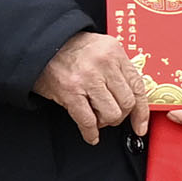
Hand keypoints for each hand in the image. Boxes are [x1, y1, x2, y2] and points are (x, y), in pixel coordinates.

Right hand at [35, 33, 157, 143]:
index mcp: (114, 52)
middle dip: (121, 116)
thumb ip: (117, 67)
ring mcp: (87, 79)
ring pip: (111, 114)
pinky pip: (87, 121)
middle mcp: (104, 64)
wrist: (40, 46)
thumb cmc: (69, 48)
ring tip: (97, 118)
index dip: (141, 111)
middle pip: (126, 103)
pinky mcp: (70, 92)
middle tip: (111, 116)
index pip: (137, 86)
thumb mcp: (101, 48)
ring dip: (105, 122)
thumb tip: (131, 96)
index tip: (140, 125)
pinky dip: (91, 132)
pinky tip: (91, 135)